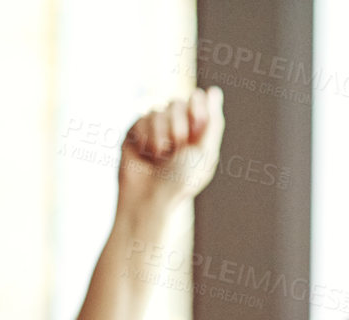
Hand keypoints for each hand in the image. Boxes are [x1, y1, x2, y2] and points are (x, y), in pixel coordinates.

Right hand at [118, 89, 225, 223]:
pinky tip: (144, 155)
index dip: (196, 108)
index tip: (195, 126)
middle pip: (176, 102)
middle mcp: (175, 127)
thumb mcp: (204, 153)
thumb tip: (214, 90)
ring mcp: (153, 129)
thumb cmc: (180, 182)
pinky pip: (140, 118)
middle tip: (175, 151)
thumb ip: (213, 121)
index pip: (197, 98)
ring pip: (157, 110)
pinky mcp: (134, 133)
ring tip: (158, 158)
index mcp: (195, 131)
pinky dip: (144, 138)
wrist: (147, 199)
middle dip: (177, 128)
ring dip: (160, 136)